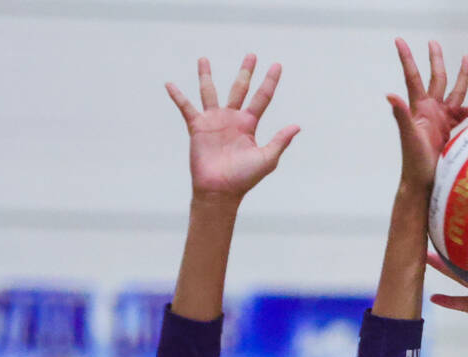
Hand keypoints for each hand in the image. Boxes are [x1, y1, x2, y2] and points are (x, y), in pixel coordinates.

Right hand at [166, 54, 299, 204]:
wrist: (220, 190)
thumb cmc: (244, 179)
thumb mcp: (267, 159)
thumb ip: (280, 141)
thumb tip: (297, 126)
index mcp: (249, 125)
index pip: (262, 98)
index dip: (269, 81)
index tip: (277, 65)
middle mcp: (232, 119)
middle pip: (239, 88)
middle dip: (245, 72)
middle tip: (251, 55)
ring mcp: (214, 122)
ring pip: (210, 92)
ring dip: (206, 76)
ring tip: (203, 59)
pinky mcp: (197, 127)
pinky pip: (186, 108)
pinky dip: (178, 96)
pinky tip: (170, 84)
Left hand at [388, 39, 467, 190]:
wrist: (422, 184)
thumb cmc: (414, 163)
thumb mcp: (409, 138)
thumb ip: (401, 115)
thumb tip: (390, 96)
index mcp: (420, 109)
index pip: (413, 78)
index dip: (407, 59)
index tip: (399, 40)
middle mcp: (430, 112)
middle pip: (436, 79)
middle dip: (436, 61)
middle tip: (433, 42)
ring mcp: (439, 122)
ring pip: (453, 94)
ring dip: (460, 79)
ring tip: (467, 60)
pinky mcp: (447, 134)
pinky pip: (458, 117)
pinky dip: (465, 111)